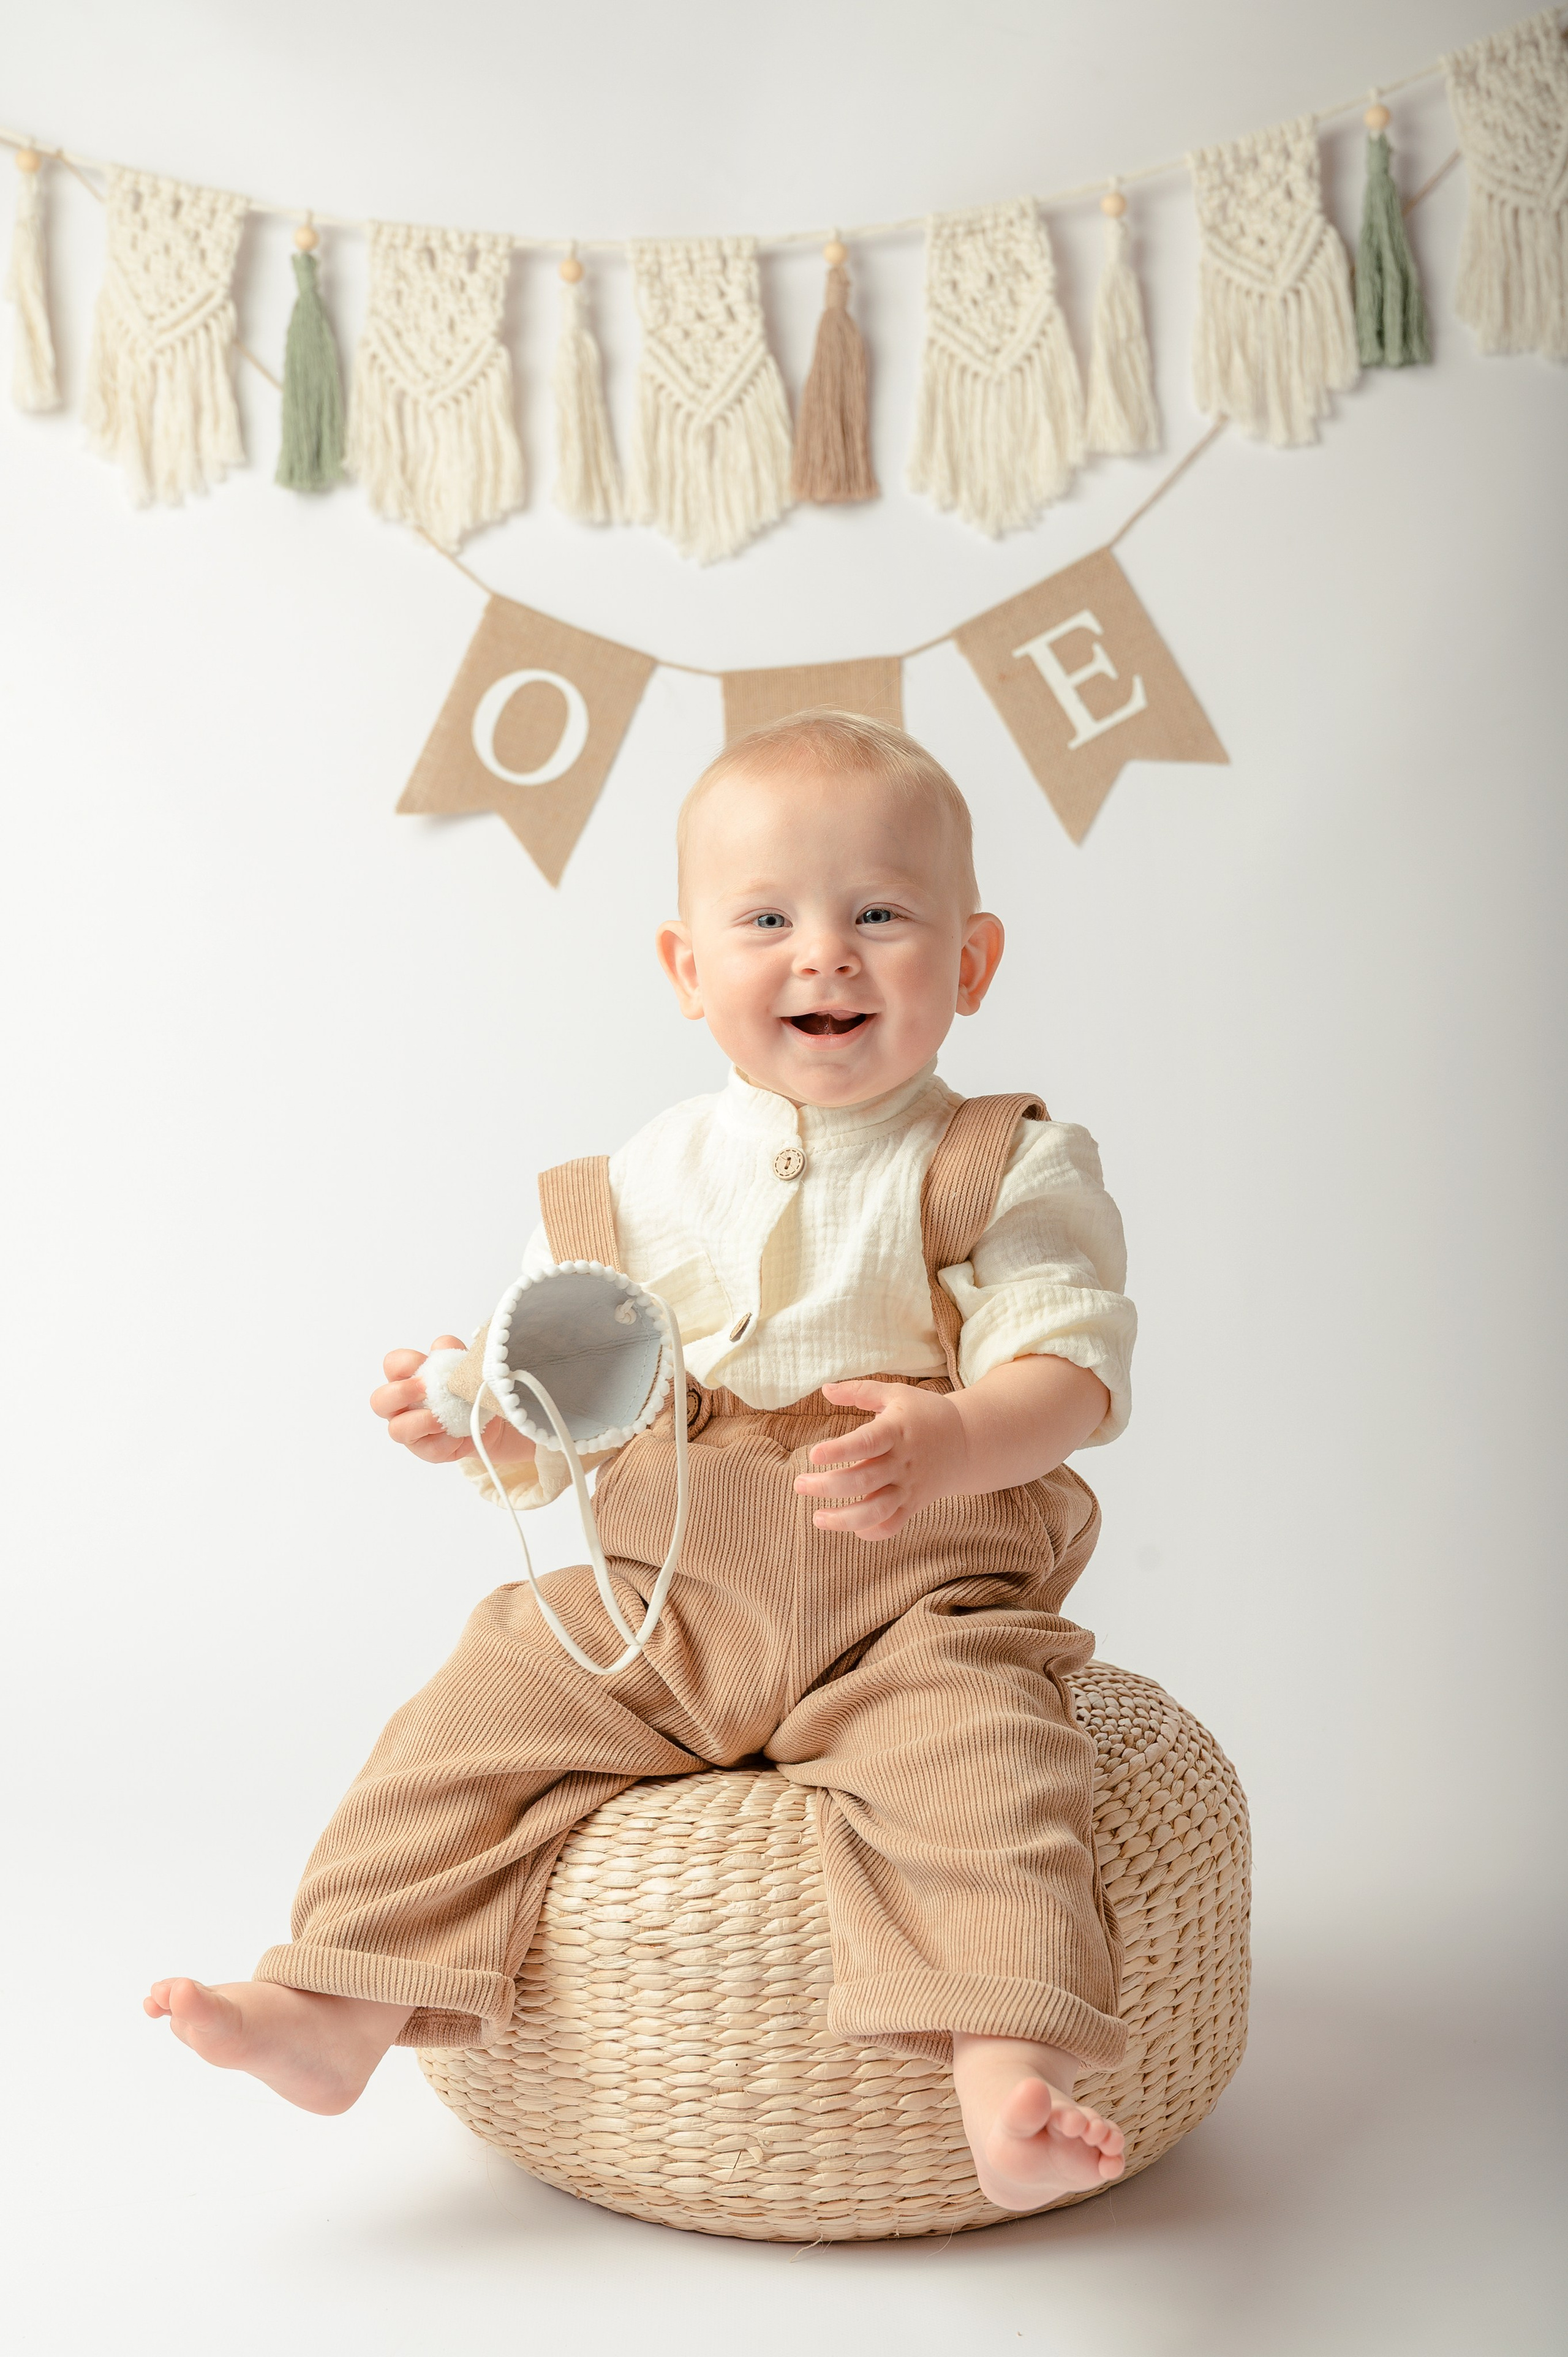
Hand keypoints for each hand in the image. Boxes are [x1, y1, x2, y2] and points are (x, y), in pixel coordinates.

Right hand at [369, 1337, 535, 1468]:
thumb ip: (452, 1352)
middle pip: (380, 1400)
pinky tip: (463, 1432)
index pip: (392, 1365)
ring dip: (422, 1420)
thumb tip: (441, 1346)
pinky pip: (430, 1449)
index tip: (425, 1363)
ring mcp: (412, 1431)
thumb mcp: (464, 1366)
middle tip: (425, 1388)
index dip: (405, 1363)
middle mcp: (402, 1406)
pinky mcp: (428, 1450)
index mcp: (407, 1379)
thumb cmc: (466, 1389)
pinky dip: (448, 1439)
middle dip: (401, 1392)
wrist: (489, 1416)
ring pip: (397, 1429)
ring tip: (443, 1416)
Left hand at [792, 1379, 968, 1541]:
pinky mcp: (914, 1504)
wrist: (967, 1441)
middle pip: (863, 1480)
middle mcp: (903, 1461)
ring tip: (817, 1518)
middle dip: (827, 1486)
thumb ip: (859, 1391)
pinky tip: (851, 1527)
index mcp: (897, 1430)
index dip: (839, 1450)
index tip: (813, 1454)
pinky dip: (871, 1532)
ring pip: (876, 1511)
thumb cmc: (923, 1413)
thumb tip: (824, 1389)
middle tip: (799, 1484)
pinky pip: (892, 1526)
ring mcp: (909, 1486)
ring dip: (844, 1519)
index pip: (866, 1442)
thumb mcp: (895, 1394)